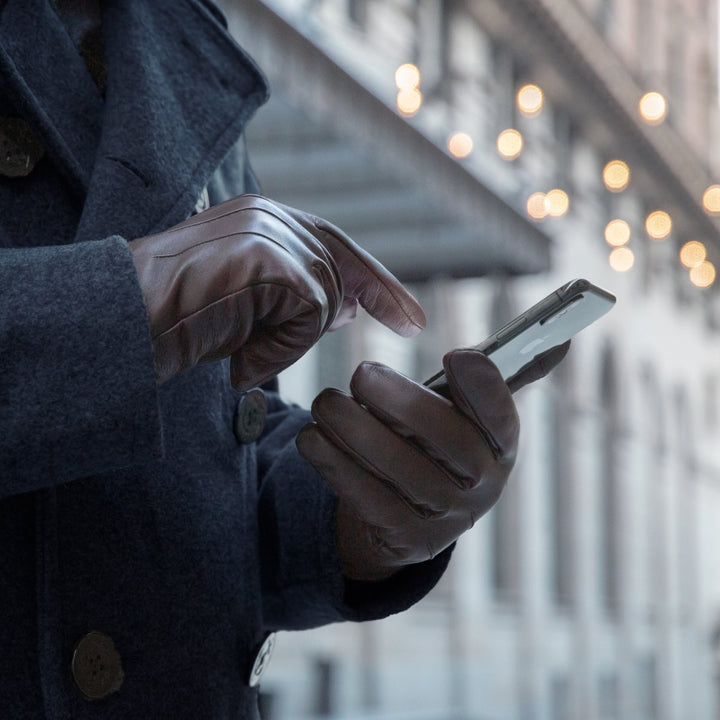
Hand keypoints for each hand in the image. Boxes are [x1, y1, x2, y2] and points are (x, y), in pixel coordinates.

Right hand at [128, 194, 424, 388]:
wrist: (123, 322)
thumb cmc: (175, 318)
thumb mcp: (246, 305)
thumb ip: (295, 296)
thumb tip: (347, 309)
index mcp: (261, 217)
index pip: (334, 242)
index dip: (375, 279)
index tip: (408, 314)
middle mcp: (269, 214)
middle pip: (338, 268)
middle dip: (369, 302)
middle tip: (389, 328)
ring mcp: (268, 232)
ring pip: (325, 296)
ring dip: (291, 341)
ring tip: (242, 354)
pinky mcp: (270, 259)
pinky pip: (309, 314)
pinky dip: (280, 348)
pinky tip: (242, 359)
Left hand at [296, 349, 518, 581]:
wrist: (409, 513)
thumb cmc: (433, 443)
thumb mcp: (462, 412)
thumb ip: (490, 379)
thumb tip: (563, 339)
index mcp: (500, 443)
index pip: (504, 416)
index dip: (484, 387)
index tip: (455, 355)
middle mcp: (482, 484)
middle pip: (449, 442)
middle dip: (403, 403)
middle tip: (361, 372)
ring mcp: (446, 517)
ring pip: (402, 472)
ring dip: (357, 432)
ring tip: (325, 402)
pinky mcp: (407, 540)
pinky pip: (369, 500)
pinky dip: (335, 465)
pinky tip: (311, 438)